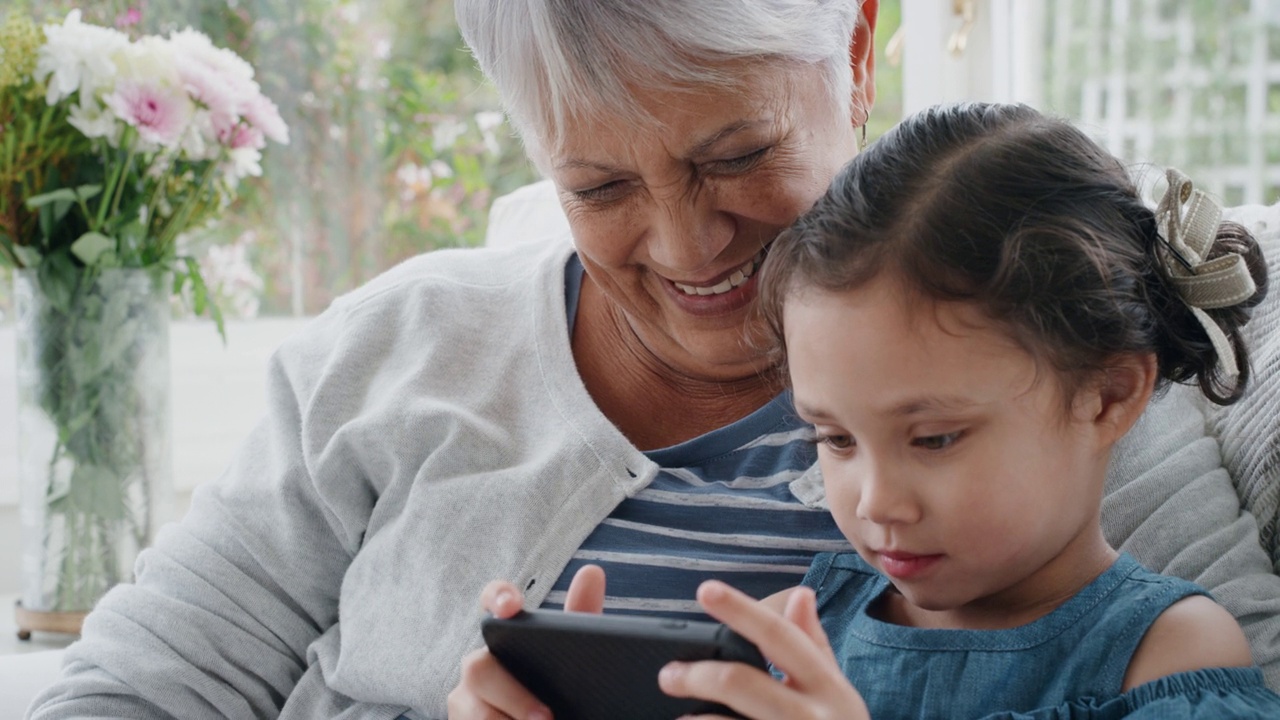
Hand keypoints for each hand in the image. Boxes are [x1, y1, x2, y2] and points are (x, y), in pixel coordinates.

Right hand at [447, 565, 605, 718]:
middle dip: (513, 695)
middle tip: (546, 717)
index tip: (513, 608)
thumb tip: (592, 571)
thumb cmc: (557, 696)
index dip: (498, 598)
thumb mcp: (573, 661)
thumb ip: (582, 619)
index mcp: (505, 639)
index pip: (493, 602)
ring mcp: (464, 700)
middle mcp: (478, 666)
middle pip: (478, 667)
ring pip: (475, 709)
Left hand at [657, 581, 869, 719]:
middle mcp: (812, 716)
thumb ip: (814, 645)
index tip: (706, 590)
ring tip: (683, 716)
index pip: (779, 636)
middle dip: (696, 674)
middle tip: (668, 674)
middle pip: (741, 682)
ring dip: (696, 719)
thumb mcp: (836, 690)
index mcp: (827, 685)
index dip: (741, 610)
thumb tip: (801, 594)